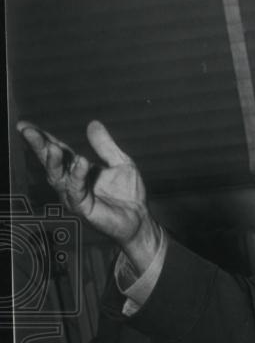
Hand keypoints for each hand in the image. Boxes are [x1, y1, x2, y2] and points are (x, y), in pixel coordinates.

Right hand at [17, 119, 157, 271]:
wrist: (140, 219)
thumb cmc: (130, 194)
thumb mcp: (121, 162)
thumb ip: (106, 146)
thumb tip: (93, 124)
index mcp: (77, 170)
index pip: (57, 152)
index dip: (42, 139)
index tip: (25, 125)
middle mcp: (72, 183)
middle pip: (50, 163)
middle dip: (39, 147)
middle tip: (27, 131)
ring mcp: (75, 197)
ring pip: (57, 178)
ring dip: (53, 162)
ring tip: (52, 146)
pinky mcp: (84, 209)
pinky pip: (76, 191)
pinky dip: (77, 176)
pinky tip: (82, 162)